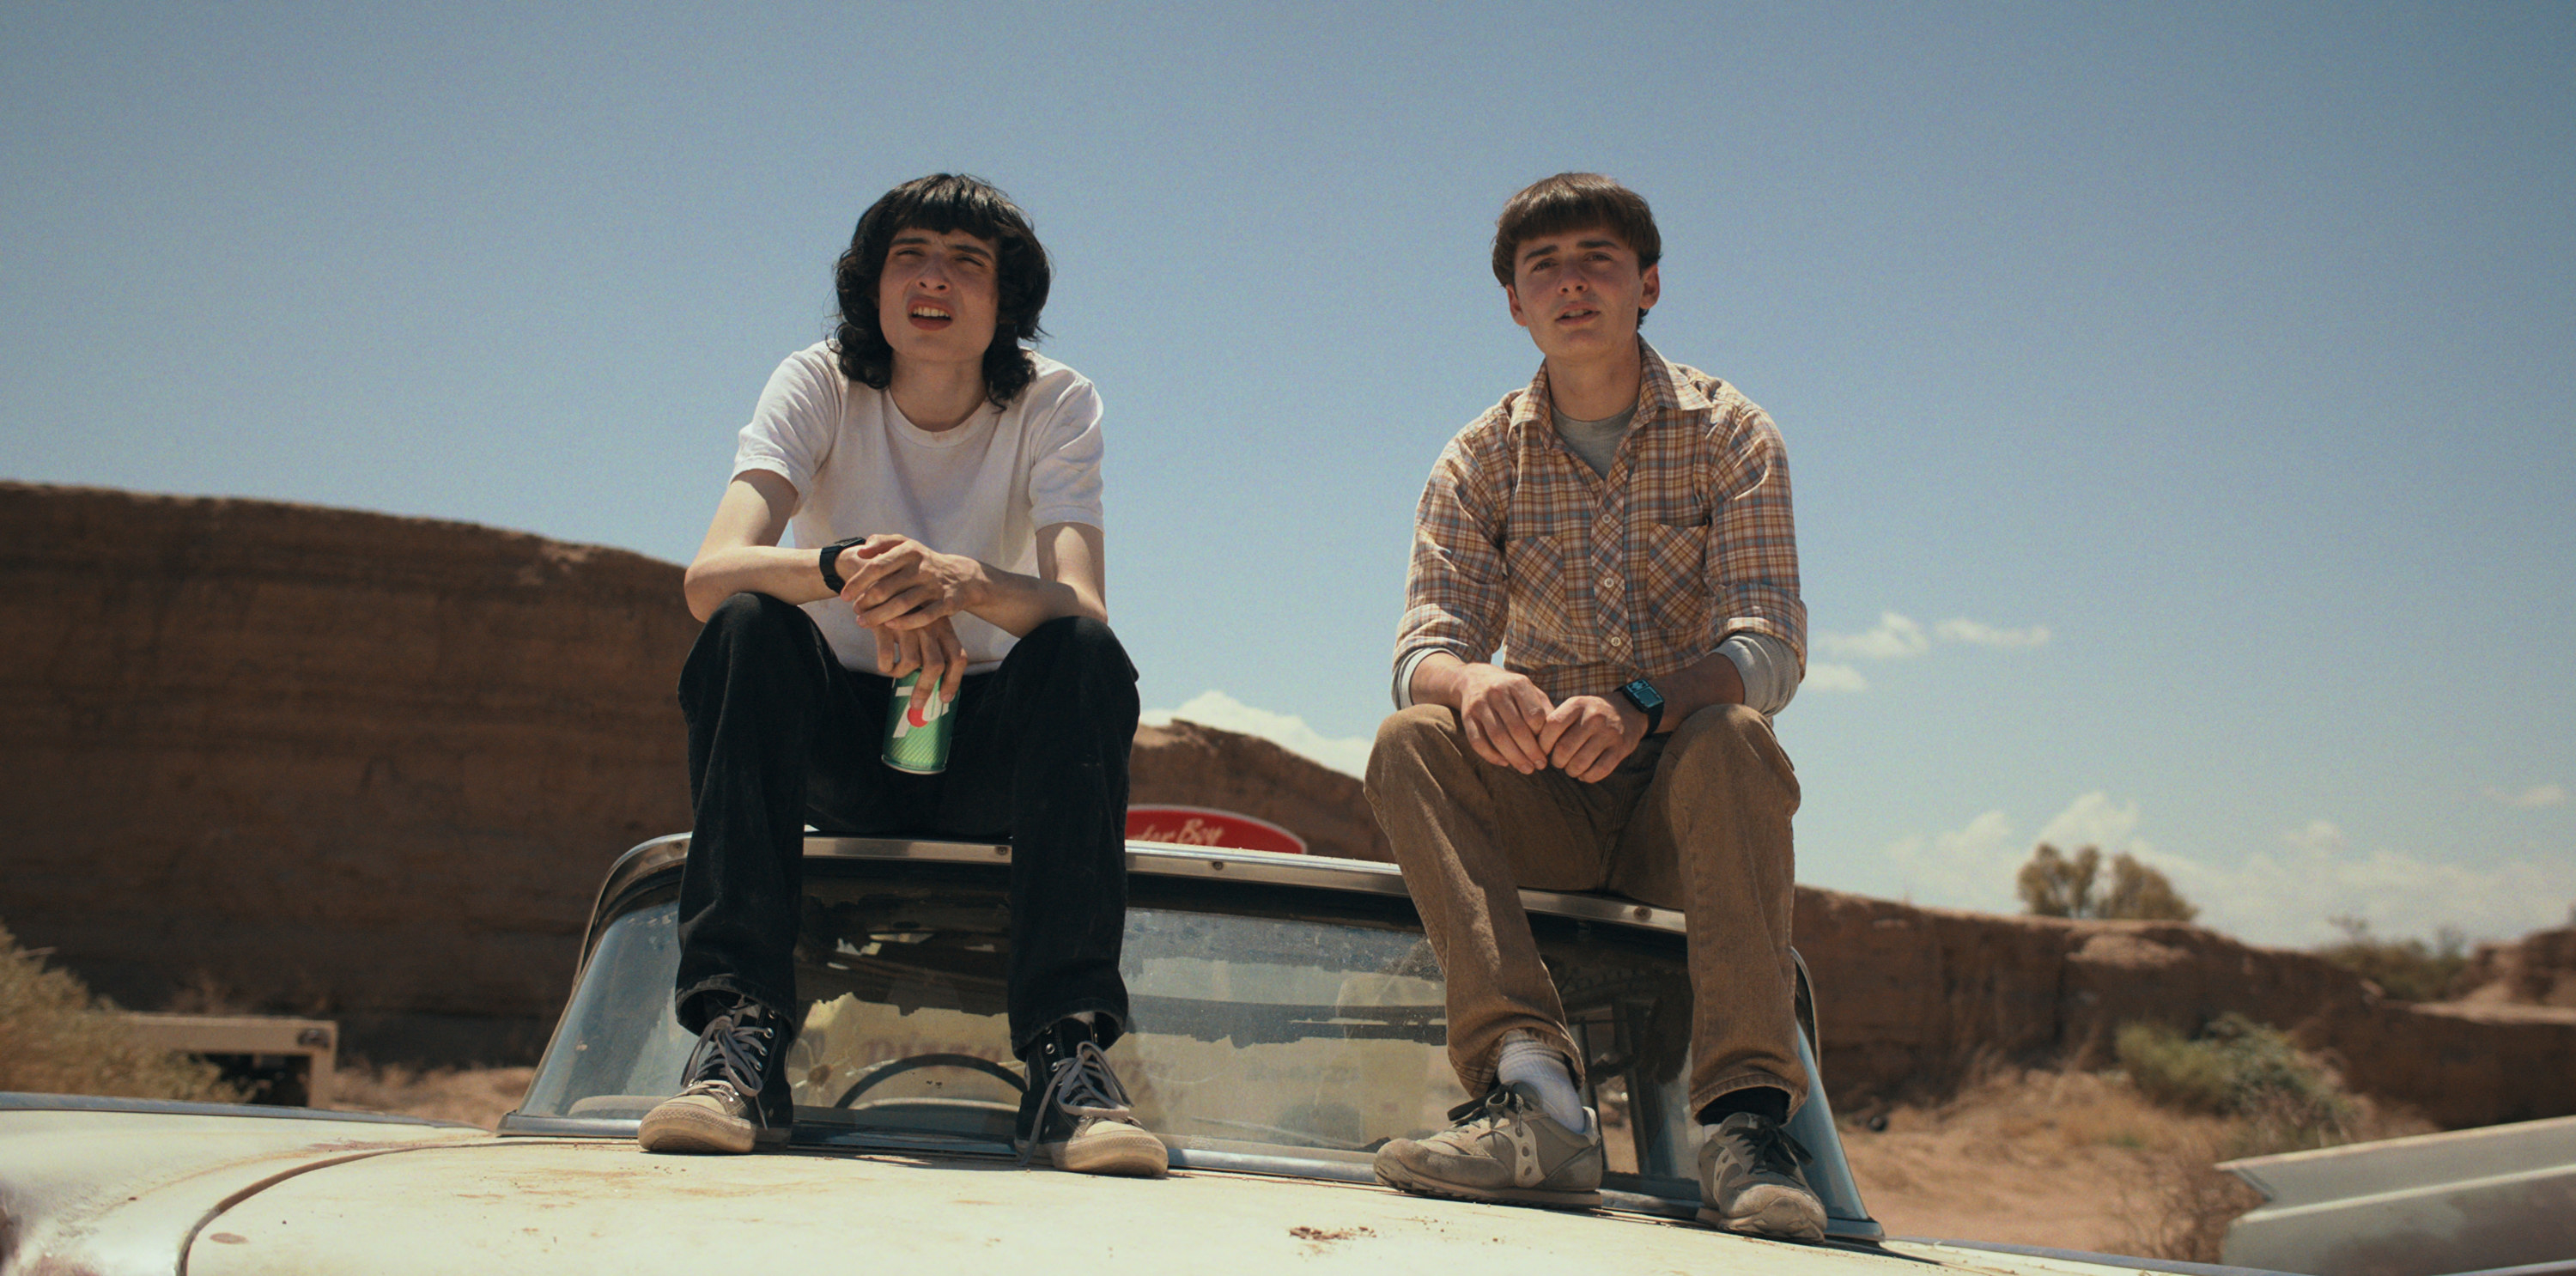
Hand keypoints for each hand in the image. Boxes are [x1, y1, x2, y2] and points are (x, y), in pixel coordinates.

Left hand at [839, 534, 982, 629]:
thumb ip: (882, 542)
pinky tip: (889, 626)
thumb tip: (861, 552)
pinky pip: (924, 616)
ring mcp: (935, 586)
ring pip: (903, 604)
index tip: (843, 596)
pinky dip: (906, 623)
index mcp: (909, 550)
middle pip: (886, 588)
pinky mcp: (947, 603)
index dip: (857, 582)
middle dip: (865, 602)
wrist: (962, 576)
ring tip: (863, 622)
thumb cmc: (924, 561)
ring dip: (879, 616)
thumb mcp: (906, 545)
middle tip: (854, 612)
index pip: (877, 566)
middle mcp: (922, 567)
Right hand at [872, 614, 967, 712]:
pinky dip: (885, 666)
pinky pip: (887, 657)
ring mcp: (908, 624)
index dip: (953, 681)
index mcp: (943, 626)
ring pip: (911, 663)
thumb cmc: (904, 609)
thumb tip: (934, 681)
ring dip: (901, 675)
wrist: (877, 579)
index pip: (958, 657)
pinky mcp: (885, 624)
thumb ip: (931, 646)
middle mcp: (929, 625)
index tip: (944, 698)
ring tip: (893, 671)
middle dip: (926, 689)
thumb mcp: (924, 622)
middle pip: (935, 665)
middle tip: (916, 705)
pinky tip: (883, 664)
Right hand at [1455, 664, 1555, 773]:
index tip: (1548, 746)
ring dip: (1514, 757)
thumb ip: (1544, 708)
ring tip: (1526, 769)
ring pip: (1498, 736)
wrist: (1474, 679)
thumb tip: (1558, 734)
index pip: (1534, 714)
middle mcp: (1497, 692)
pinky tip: (1504, 763)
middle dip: (1531, 751)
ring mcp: (1480, 704)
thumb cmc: (1510, 690)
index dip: (1542, 734)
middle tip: (1540, 765)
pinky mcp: (1467, 716)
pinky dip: (1491, 755)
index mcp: (1517, 684)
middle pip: (1516, 728)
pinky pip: (1477, 741)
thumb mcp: (1530, 691)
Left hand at [1538, 695, 1643, 782]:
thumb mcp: (1574, 707)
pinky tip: (1585, 774)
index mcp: (1577, 705)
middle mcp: (1593, 717)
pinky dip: (1587, 777)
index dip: (1543, 744)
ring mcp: (1608, 733)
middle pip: (1564, 749)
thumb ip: (1555, 721)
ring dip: (1571, 771)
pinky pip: (1599, 771)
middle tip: (1558, 762)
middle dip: (1557, 761)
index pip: (1552, 726)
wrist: (1628, 710)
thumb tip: (1532, 745)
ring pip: (1580, 763)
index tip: (1542, 751)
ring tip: (1571, 768)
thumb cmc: (1591, 713)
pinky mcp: (1620, 748)